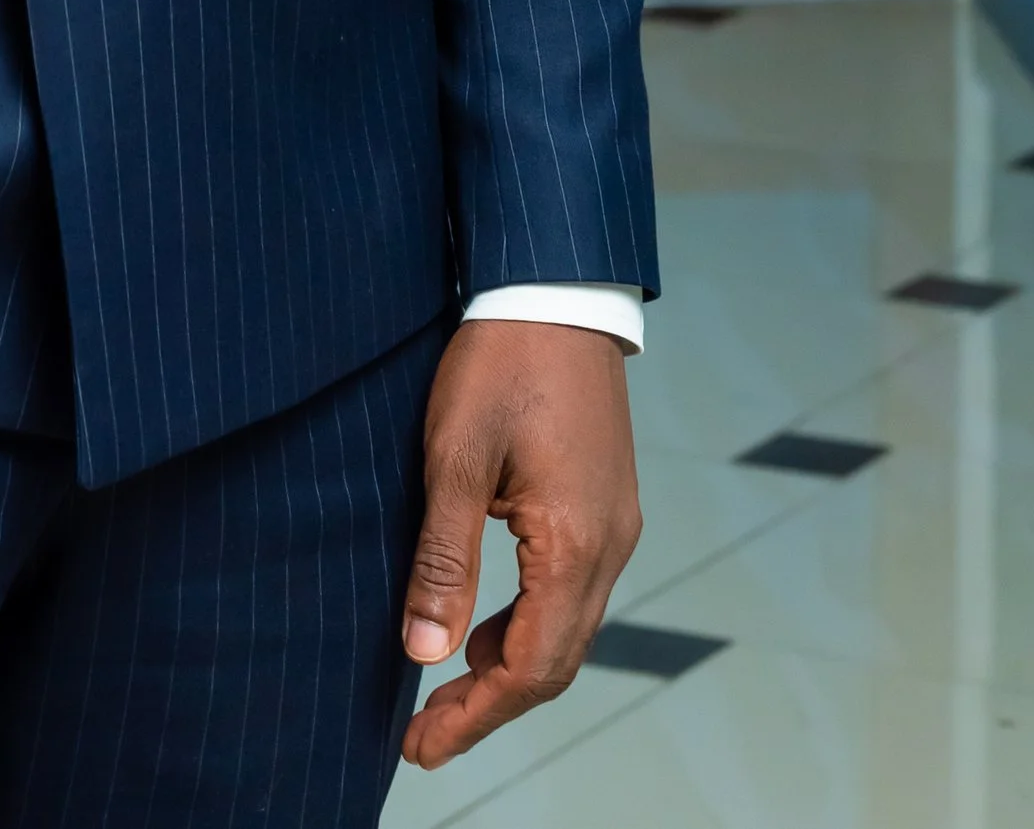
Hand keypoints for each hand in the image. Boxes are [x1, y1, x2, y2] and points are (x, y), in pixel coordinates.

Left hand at [399, 321, 640, 771]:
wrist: (556, 285)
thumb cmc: (501, 359)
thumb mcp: (455, 455)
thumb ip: (444, 559)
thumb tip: (423, 655)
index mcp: (574, 543)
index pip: (531, 669)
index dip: (475, 717)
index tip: (420, 747)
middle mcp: (608, 546)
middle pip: (556, 663)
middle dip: (489, 706)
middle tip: (424, 736)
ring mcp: (614, 525)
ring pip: (566, 630)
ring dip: (509, 668)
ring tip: (443, 691)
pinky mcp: (604, 504)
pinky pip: (571, 592)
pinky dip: (527, 624)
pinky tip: (484, 626)